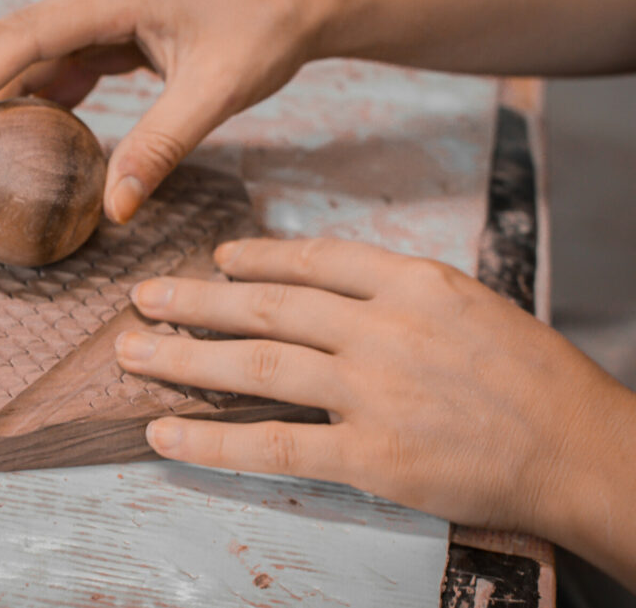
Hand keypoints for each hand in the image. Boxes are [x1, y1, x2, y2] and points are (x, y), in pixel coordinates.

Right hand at [0, 0, 326, 222]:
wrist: (300, 1)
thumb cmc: (265, 30)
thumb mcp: (216, 92)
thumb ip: (162, 147)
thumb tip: (114, 208)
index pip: (22, 37)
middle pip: (15, 41)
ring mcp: (108, 13)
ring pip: (37, 52)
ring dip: (9, 97)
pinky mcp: (120, 31)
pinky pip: (67, 62)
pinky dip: (47, 96)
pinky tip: (41, 131)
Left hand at [115, 237, 635, 585]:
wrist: (580, 447)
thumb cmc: (530, 376)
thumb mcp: (468, 304)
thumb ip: (395, 292)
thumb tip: (328, 286)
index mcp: (411, 282)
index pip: (315, 259)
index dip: (258, 256)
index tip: (219, 257)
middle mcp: (382, 328)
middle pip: (267, 306)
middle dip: (196, 300)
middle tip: (144, 296)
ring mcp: (372, 392)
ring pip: (255, 366)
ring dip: (183, 358)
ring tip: (133, 351)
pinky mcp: (369, 457)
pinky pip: (273, 445)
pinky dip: (211, 441)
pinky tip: (166, 435)